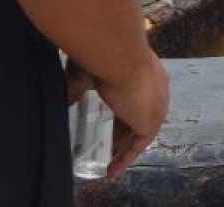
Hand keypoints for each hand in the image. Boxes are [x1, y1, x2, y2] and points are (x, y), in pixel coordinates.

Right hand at [77, 52, 170, 178]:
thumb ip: (76, 89)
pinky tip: (112, 170)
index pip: (137, 96)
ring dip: (126, 147)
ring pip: (141, 131)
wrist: (117, 55)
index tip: (111, 120)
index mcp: (146, 73)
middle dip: (125, 131)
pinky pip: (139, 144)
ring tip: (110, 162)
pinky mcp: (151, 121)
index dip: (124, 110)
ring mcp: (157, 105)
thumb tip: (66, 101)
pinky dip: (126, 157)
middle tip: (110, 143)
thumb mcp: (85, 74)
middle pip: (141, 115)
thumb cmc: (101, 58)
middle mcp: (157, 89)